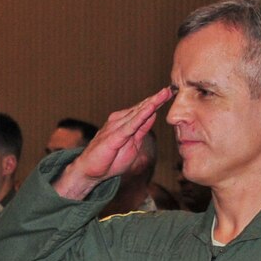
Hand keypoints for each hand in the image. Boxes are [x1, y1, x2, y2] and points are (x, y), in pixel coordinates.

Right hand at [52, 86, 173, 200]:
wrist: (91, 171)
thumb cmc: (110, 160)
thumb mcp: (132, 145)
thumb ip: (142, 130)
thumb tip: (153, 115)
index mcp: (126, 123)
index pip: (143, 111)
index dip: (156, 102)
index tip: (169, 94)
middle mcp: (120, 121)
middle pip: (141, 108)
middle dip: (157, 99)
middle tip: (170, 90)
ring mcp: (116, 126)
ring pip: (138, 113)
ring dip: (152, 103)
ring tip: (164, 94)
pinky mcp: (114, 135)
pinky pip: (131, 124)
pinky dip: (142, 115)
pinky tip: (151, 108)